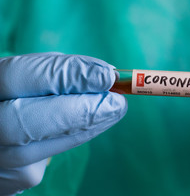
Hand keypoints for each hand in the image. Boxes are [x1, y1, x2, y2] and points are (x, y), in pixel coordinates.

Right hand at [0, 53, 126, 194]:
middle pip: (27, 123)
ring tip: (114, 111)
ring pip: (41, 150)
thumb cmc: (18, 92)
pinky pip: (46, 159)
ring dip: (86, 128)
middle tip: (118, 103)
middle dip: (80, 112)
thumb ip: (63, 72)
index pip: (19, 77)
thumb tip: (106, 78)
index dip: (66, 76)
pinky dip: (73, 138)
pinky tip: (86, 125)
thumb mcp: (32, 74)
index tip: (106, 76)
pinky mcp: (9, 178)